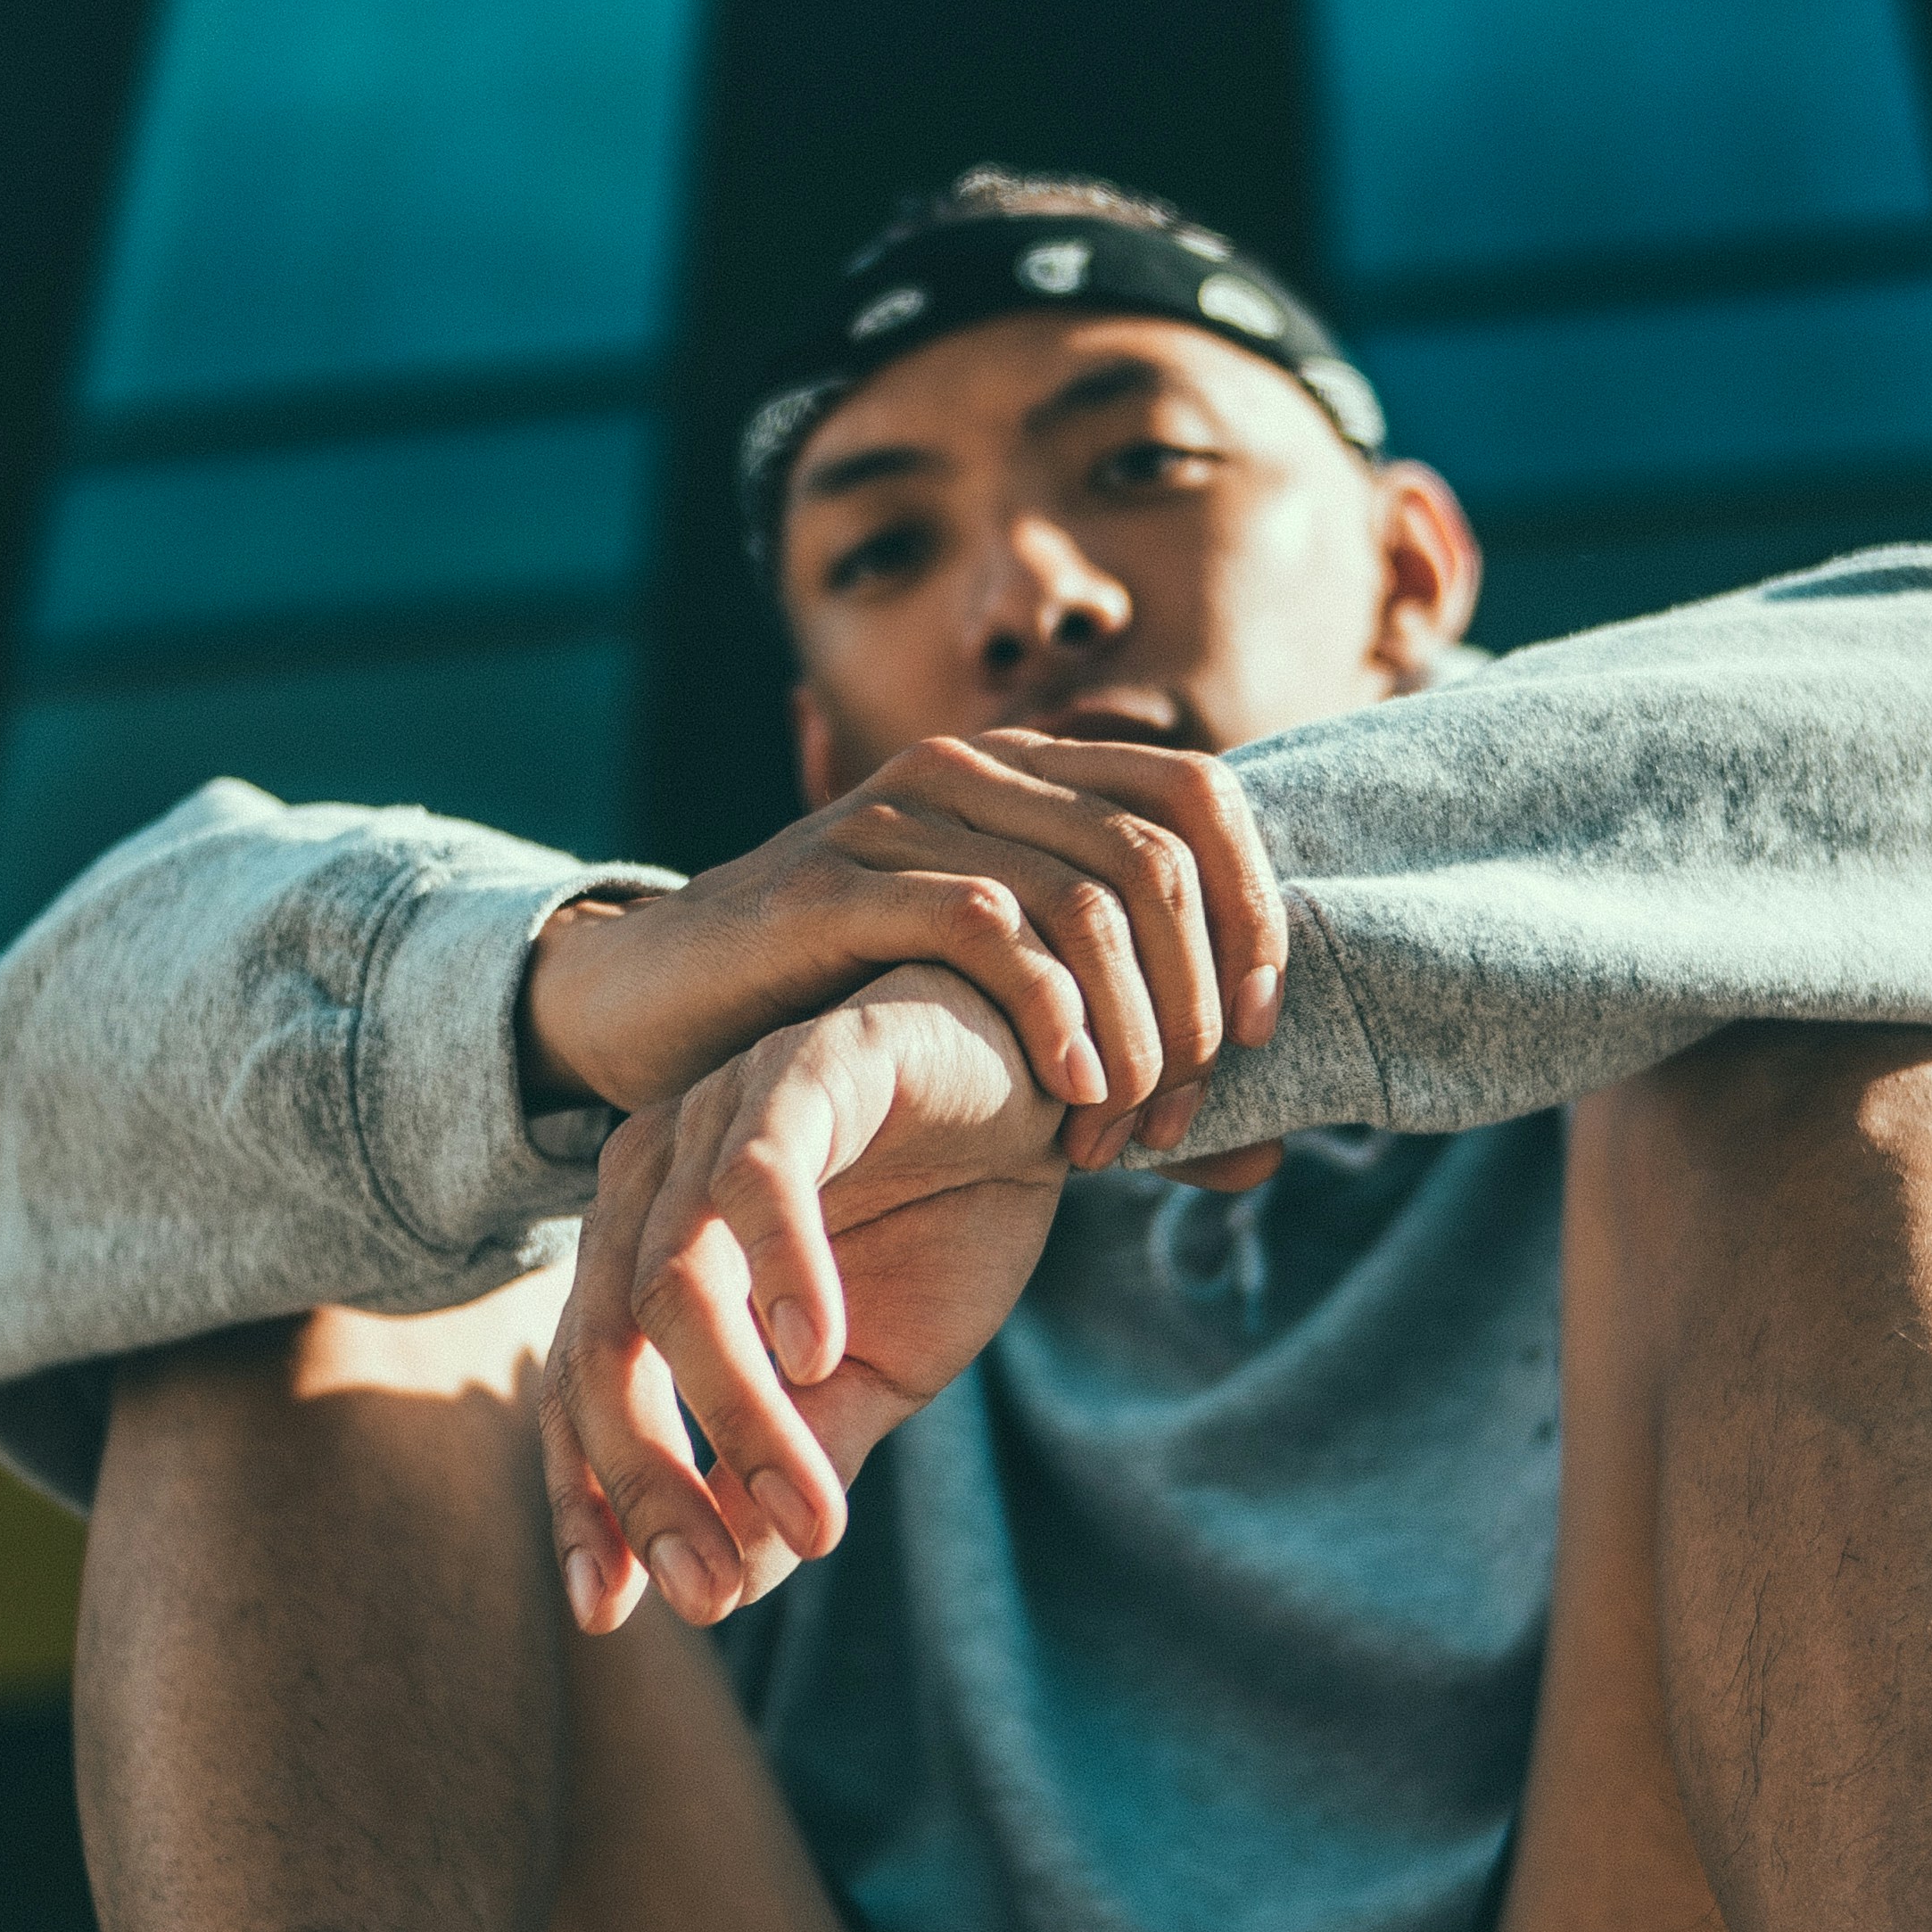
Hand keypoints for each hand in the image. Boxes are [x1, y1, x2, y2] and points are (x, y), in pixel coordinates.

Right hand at [520, 732, 1282, 1165]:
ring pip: (1090, 895)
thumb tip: (1271, 1159)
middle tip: (1179, 1112)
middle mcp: (974, 772)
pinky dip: (1055, 1015)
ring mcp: (900, 817)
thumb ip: (1133, 1077)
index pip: (1202, 801)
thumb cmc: (845, 1020)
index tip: (1255, 1038)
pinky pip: (989, 925)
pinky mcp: (836, 882)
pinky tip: (1069, 1094)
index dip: (1255, 915)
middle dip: (1198, 998)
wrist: (660, 1009)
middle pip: (1162, 855)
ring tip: (1122, 1128)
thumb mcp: (1006, 1034)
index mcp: (1029, 778)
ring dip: (1135, 1026)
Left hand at [536, 966, 1066, 1631]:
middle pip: (600, 1351)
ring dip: (736, 1416)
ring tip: (816, 1517)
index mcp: (645, 1249)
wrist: (1048, 1088)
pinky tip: (818, 1351)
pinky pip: (760, 1175)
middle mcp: (652, 1179)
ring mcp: (715, 1116)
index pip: (576, 1392)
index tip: (614, 1615)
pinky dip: (780, 1272)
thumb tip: (724, 1589)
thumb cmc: (943, 1215)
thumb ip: (791, 1460)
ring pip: (673, 1284)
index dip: (587, 1504)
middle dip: (648, 1486)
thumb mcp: (868, 1371)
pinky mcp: (801, 1066)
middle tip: (709, 1595)